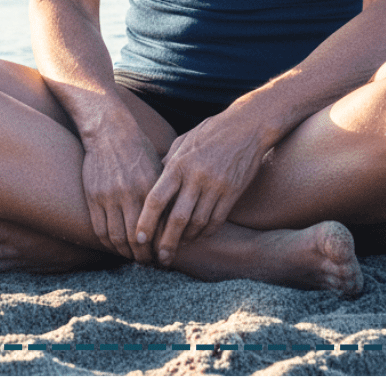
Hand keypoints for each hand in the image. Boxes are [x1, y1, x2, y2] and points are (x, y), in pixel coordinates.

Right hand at [81, 119, 164, 265]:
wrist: (109, 130)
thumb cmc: (138, 149)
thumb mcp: (157, 168)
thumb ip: (163, 194)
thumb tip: (173, 222)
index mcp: (149, 188)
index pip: (157, 228)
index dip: (160, 246)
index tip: (163, 255)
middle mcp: (129, 194)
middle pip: (136, 239)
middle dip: (143, 256)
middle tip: (148, 263)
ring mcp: (109, 196)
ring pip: (116, 238)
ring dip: (124, 253)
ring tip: (132, 257)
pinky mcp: (93, 196)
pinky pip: (99, 229)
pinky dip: (108, 243)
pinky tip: (115, 245)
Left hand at [135, 107, 268, 266]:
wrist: (247, 126)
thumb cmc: (210, 133)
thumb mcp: (183, 142)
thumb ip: (167, 164)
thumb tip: (151, 184)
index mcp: (179, 164)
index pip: (157, 198)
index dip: (146, 221)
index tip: (138, 238)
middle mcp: (196, 177)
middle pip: (177, 218)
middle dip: (166, 242)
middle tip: (159, 258)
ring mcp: (216, 186)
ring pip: (197, 224)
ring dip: (185, 240)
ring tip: (176, 249)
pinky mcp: (232, 193)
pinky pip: (216, 221)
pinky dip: (204, 233)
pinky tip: (196, 237)